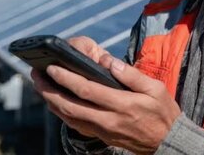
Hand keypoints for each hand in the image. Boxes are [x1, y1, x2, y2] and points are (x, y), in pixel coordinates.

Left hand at [30, 36, 180, 154]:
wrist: (166, 141)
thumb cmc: (162, 111)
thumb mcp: (156, 88)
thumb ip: (132, 75)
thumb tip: (110, 62)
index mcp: (123, 105)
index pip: (87, 90)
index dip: (66, 78)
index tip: (52, 67)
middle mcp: (109, 120)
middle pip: (70, 106)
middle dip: (49, 90)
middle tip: (37, 75)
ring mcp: (103, 130)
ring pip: (69, 117)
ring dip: (51, 102)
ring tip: (41, 86)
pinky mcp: (101, 136)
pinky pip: (75, 125)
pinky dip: (62, 113)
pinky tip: (56, 102)